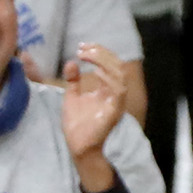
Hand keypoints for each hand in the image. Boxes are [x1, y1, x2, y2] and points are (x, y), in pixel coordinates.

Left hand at [60, 42, 128, 162]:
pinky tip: (97, 72)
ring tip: (88, 56)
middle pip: (116, 64)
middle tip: (83, 48)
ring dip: (104, 61)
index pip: (109, 63)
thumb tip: (71, 62)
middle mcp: (114, 92)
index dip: (98, 51)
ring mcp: (116, 101)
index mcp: (106, 89)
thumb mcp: (72, 97)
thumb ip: (73, 80)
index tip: (82, 46)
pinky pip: (119, 90)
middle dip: (101, 52)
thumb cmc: (77, 125)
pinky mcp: (114, 110)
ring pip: (120, 73)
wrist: (78, 146)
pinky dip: (109, 79)